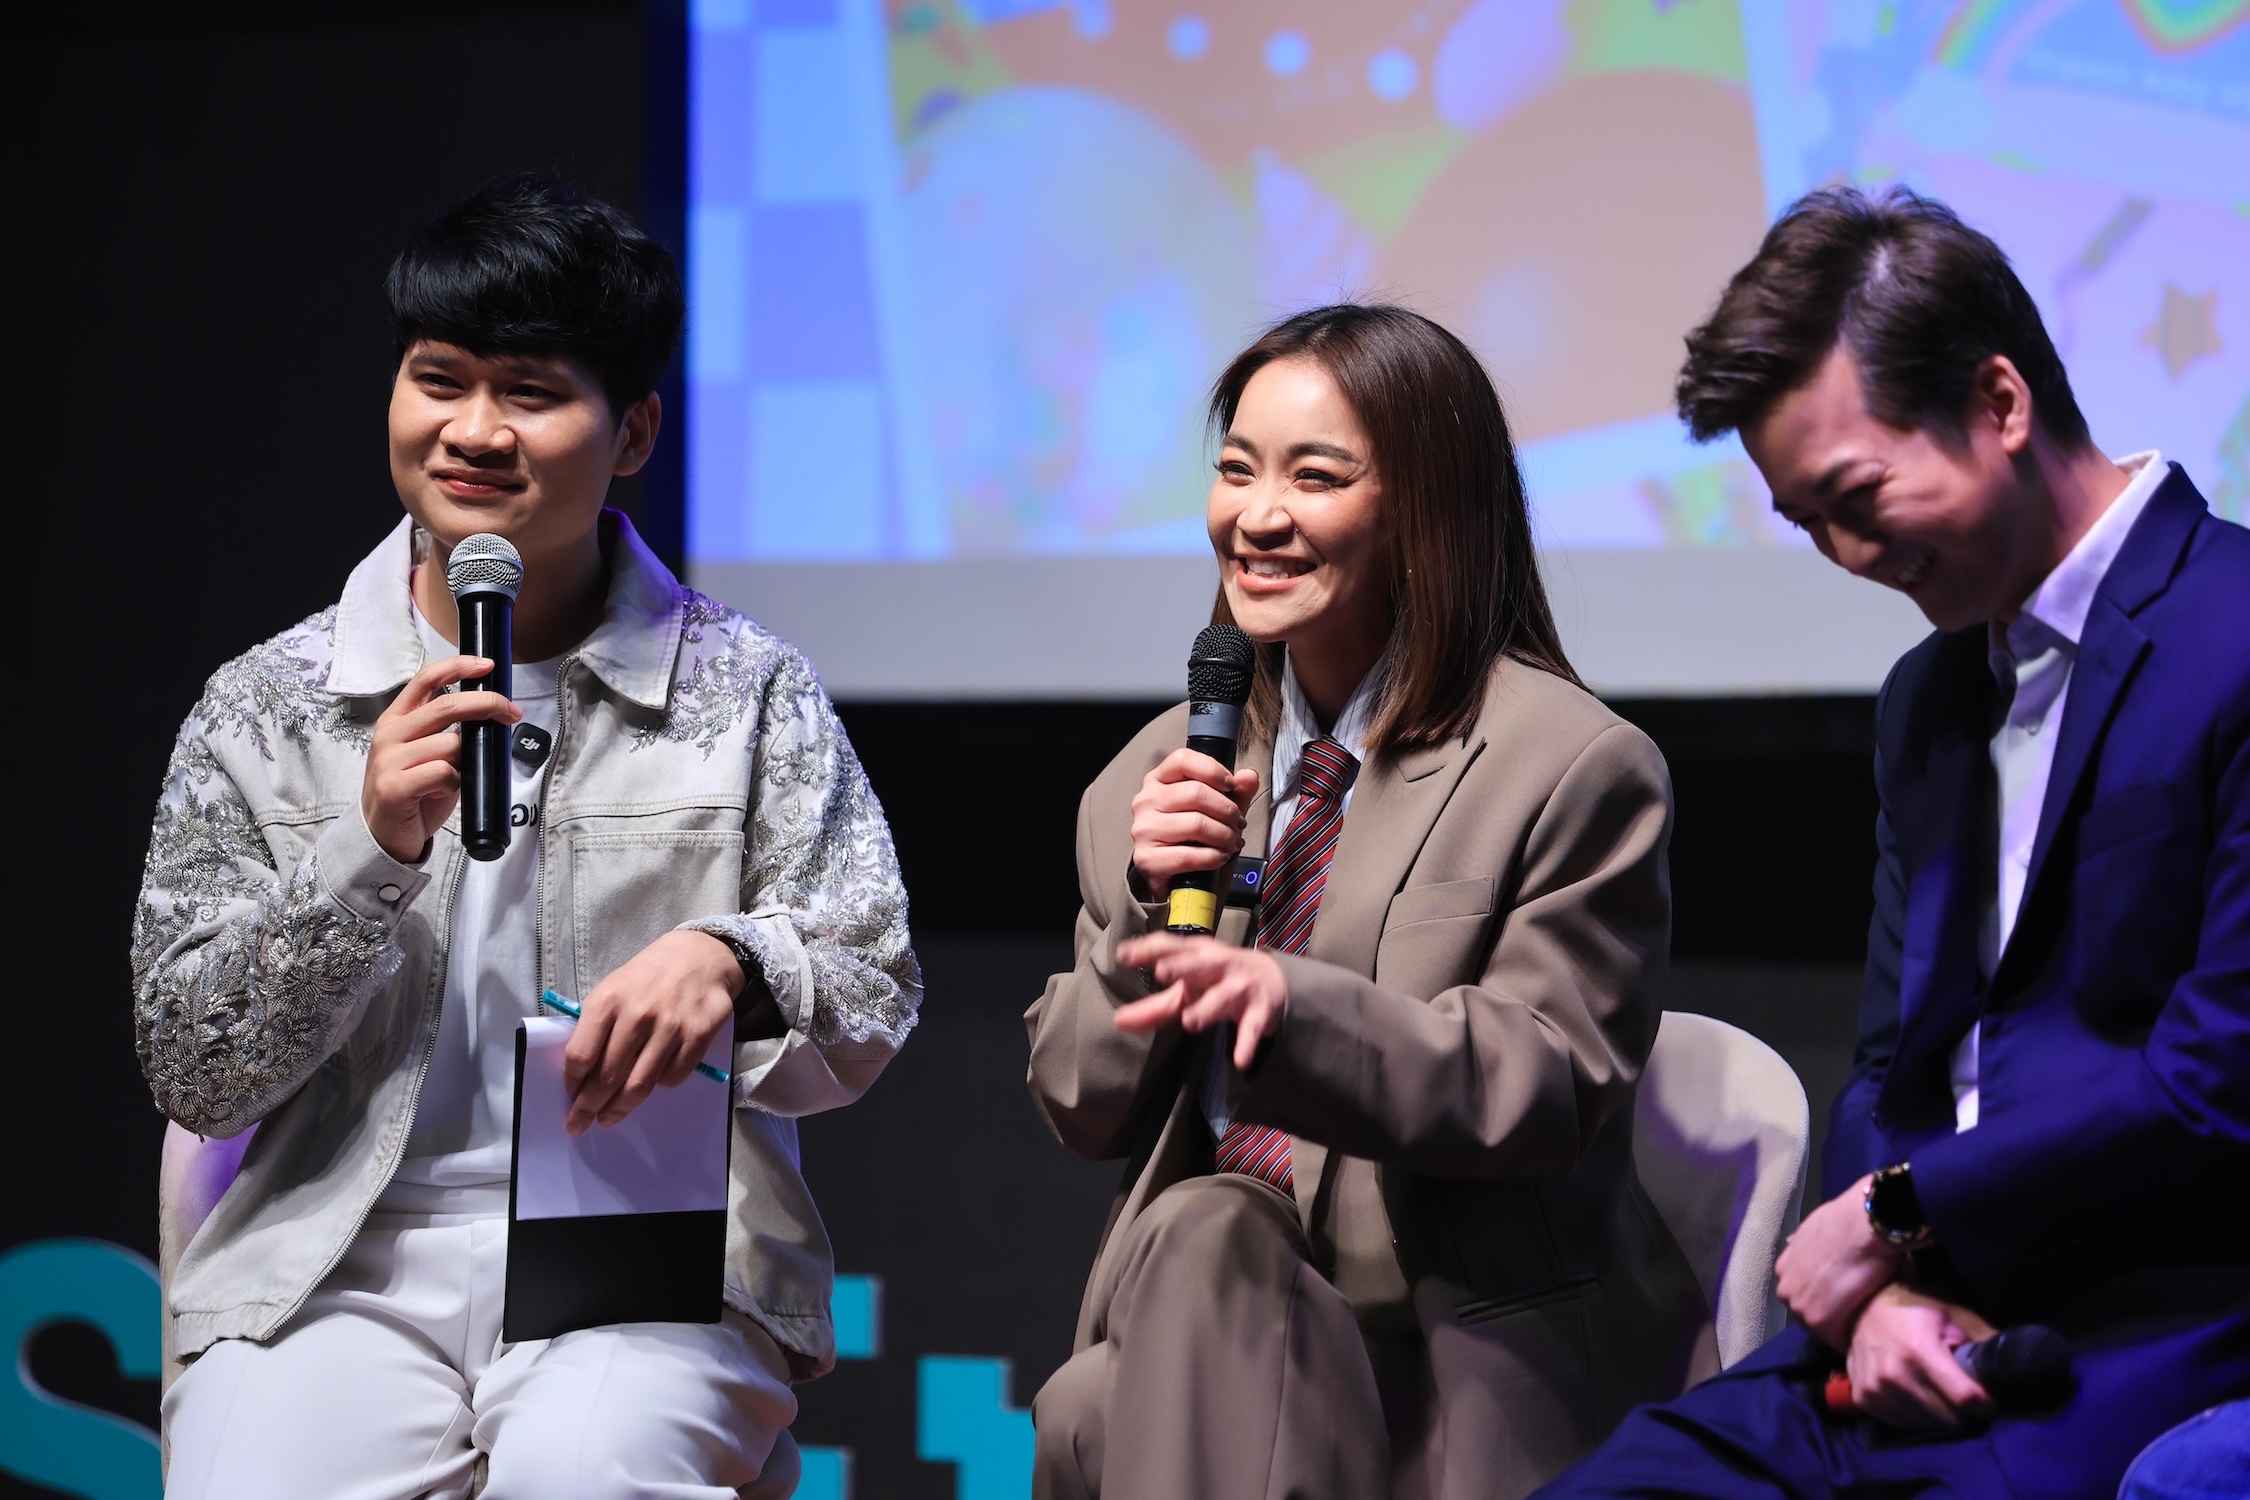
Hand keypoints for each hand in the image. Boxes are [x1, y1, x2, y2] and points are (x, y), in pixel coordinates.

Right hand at [361, 656, 523, 862]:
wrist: (382, 836)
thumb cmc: (413, 793)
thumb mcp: (428, 754)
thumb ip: (449, 733)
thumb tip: (491, 715)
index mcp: (396, 720)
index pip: (425, 679)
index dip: (458, 667)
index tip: (487, 665)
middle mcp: (389, 734)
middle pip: (447, 705)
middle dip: (487, 704)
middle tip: (512, 713)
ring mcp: (389, 760)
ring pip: (450, 743)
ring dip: (467, 759)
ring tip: (456, 776)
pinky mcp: (394, 786)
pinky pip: (443, 772)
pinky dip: (454, 782)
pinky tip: (442, 792)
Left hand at [562, 930, 742, 1133]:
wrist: (699, 955)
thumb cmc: (646, 977)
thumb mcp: (612, 990)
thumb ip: (596, 1027)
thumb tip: (581, 1073)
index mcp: (608, 1001)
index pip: (580, 1055)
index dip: (572, 1083)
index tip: (570, 1096)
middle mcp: (637, 1014)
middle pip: (607, 1077)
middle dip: (589, 1107)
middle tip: (580, 1124)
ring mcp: (670, 1026)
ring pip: (639, 1085)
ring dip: (620, 1108)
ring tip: (610, 1118)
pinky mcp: (698, 1035)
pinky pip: (673, 1077)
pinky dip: (661, 1085)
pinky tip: (655, 1080)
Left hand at [1114, 933, 1285, 1070]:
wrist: (1274, 982)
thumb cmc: (1219, 981)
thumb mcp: (1188, 989)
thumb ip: (1154, 1007)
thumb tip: (1118, 1022)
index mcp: (1197, 955)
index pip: (1170, 946)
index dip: (1147, 949)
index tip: (1123, 955)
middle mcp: (1218, 967)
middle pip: (1199, 964)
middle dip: (1182, 967)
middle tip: (1162, 971)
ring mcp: (1239, 988)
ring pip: (1222, 997)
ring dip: (1207, 1008)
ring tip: (1190, 1021)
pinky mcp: (1258, 1013)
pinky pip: (1251, 1029)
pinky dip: (1246, 1044)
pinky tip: (1240, 1061)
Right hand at [1129, 750, 1259, 897]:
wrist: (1175, 881)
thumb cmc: (1194, 839)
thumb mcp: (1218, 811)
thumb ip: (1236, 792)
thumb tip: (1250, 776)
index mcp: (1159, 780)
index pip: (1182, 759)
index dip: (1212, 770)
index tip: (1231, 786)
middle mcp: (1146, 801)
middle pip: (1196, 793)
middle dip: (1227, 810)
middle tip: (1238, 824)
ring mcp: (1144, 830)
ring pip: (1196, 824)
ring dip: (1224, 836)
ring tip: (1232, 842)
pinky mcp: (1147, 859)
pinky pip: (1188, 855)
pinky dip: (1213, 857)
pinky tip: (1220, 857)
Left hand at [1775, 1174, 1905, 1347]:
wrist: (1863, 1227)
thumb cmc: (1845, 1221)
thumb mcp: (1813, 1229)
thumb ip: (1803, 1244)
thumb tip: (1795, 1243)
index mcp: (1785, 1268)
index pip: (1802, 1293)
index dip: (1824, 1299)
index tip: (1843, 1299)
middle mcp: (1786, 1288)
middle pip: (1807, 1312)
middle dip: (1829, 1314)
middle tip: (1856, 1310)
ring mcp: (1800, 1306)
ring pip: (1820, 1327)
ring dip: (1840, 1327)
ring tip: (1865, 1320)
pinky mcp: (1821, 1321)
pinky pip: (1835, 1338)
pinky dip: (1850, 1337)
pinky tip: (1868, 1329)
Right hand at [1844, 1283, 1994, 1430]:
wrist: (1860, 1305)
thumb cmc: (1914, 1306)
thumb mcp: (1954, 1314)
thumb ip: (1985, 1340)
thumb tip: (2018, 1362)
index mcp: (1920, 1351)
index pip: (1966, 1399)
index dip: (1987, 1404)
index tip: (1993, 1400)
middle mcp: (1895, 1375)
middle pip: (1950, 1419)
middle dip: (1963, 1410)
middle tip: (1962, 1392)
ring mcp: (1876, 1389)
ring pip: (1927, 1425)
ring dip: (1939, 1414)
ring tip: (1938, 1392)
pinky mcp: (1864, 1398)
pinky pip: (1904, 1424)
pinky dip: (1916, 1415)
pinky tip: (1917, 1395)